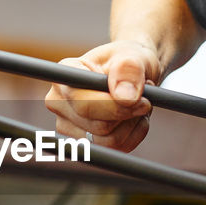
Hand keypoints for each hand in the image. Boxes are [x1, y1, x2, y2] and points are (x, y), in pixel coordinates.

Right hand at [44, 40, 161, 151]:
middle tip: (146, 97)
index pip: (84, 104)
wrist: (129, 74)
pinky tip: (135, 117)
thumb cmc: (128, 62)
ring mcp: (68, 126)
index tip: (143, 99)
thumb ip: (129, 69)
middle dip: (129, 114)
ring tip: (139, 104)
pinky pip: (116, 149)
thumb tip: (125, 96)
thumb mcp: (133, 56)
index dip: (116, 107)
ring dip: (133, 124)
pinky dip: (133, 135)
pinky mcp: (84, 143)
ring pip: (109, 141)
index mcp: (65, 77)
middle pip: (99, 125)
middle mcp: (59, 103)